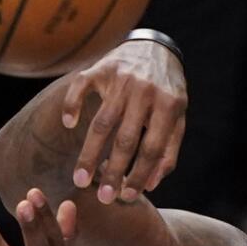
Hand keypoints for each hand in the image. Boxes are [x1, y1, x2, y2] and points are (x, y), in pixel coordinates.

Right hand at [62, 37, 186, 203]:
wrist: (155, 48)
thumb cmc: (167, 91)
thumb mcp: (178, 118)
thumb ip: (168, 150)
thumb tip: (151, 185)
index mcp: (168, 105)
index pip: (152, 148)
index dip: (139, 175)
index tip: (126, 197)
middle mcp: (144, 91)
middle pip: (125, 139)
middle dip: (113, 171)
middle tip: (103, 197)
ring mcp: (121, 79)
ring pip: (101, 123)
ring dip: (89, 154)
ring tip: (80, 179)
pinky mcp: (100, 68)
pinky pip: (81, 88)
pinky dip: (72, 105)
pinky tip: (68, 123)